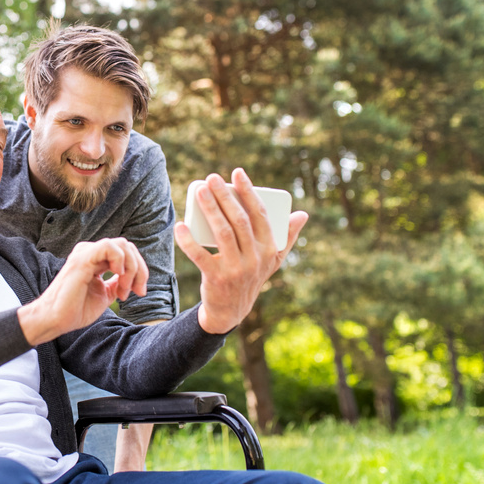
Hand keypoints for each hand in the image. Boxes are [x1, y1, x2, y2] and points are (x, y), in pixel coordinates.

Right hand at [17, 238, 147, 345]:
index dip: (139, 271)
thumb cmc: (75, 310)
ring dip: (131, 267)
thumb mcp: (104, 295)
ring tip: (124, 288)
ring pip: (122, 245)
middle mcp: (90, 253)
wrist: (56, 320)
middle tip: (137, 291)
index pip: (126, 253)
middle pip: (127, 247)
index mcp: (96, 260)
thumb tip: (131, 279)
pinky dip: (120, 260)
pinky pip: (108, 247)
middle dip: (139, 269)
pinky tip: (117, 275)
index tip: (139, 292)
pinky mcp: (82, 259)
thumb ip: (116, 283)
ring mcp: (85, 254)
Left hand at [174, 169, 308, 334]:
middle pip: (239, 221)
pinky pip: (200, 256)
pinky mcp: (216, 279)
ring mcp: (236, 269)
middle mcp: (255, 258)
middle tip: (212, 178)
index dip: (249, 192)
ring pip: (222, 233)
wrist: (231, 311)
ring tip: (199, 191)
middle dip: (225, 196)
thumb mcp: (272, 260)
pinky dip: (189, 241)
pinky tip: (181, 226)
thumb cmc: (251, 276)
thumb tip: (302, 214)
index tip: (237, 173)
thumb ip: (287, 237)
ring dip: (210, 209)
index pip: (260, 214)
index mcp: (269, 249)